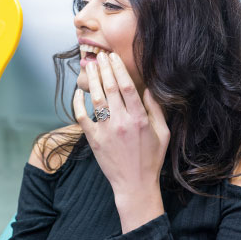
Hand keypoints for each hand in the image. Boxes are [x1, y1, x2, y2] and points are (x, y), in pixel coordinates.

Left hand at [73, 52, 169, 197]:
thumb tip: (148, 89)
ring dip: (92, 80)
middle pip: (110, 88)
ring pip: (96, 99)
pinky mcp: (94, 139)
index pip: (127, 87)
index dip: (118, 69)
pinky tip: (78, 92)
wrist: (134, 184)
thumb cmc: (151, 159)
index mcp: (140, 119)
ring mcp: (106, 131)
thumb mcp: (163, 133)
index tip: (113, 57)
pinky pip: (82, 117)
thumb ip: (156, 110)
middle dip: (104, 68)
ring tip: (90, 66)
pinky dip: (78, 103)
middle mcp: (122, 122)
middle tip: (100, 55)